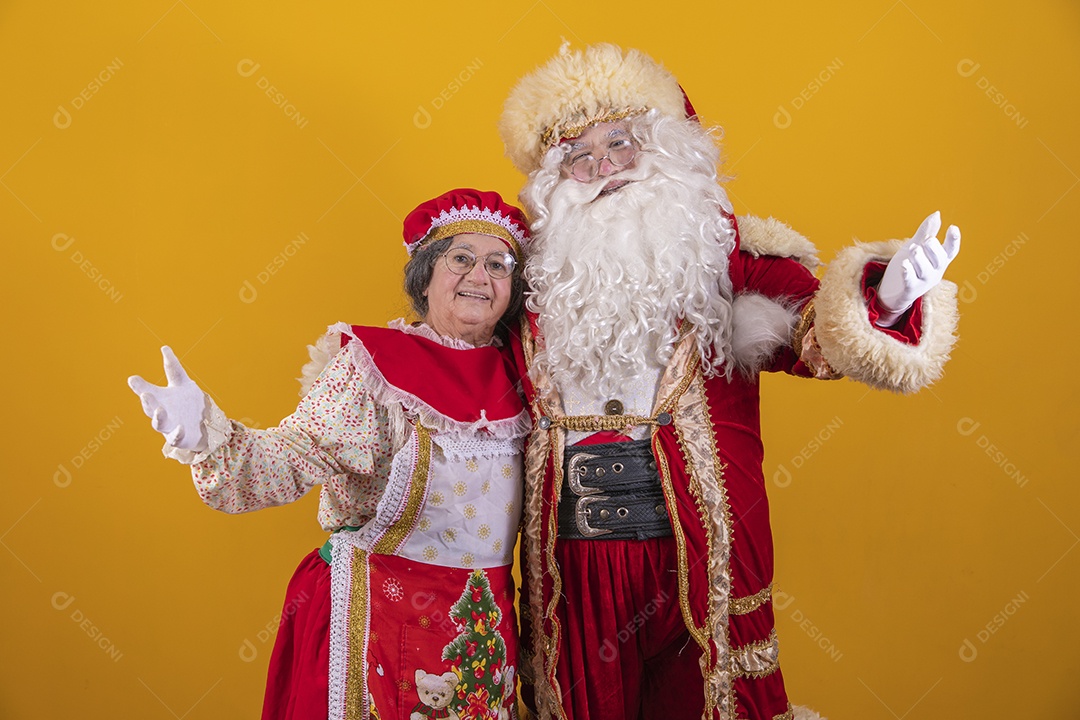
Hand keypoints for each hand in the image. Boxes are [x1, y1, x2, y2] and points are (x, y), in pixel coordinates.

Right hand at [128, 346, 208, 450]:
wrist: (204, 424)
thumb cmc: (188, 403)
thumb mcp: (182, 383)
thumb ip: (173, 367)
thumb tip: (164, 347)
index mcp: (159, 399)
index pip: (147, 390)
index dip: (139, 386)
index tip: (133, 379)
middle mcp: (161, 412)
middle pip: (150, 408)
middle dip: (147, 402)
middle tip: (145, 394)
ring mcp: (169, 426)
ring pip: (159, 424)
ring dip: (158, 417)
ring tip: (160, 410)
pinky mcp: (180, 437)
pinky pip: (176, 437)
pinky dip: (177, 433)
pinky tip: (180, 427)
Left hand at [876, 211, 960, 326]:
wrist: (892, 290)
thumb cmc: (908, 265)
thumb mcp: (916, 246)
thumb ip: (926, 232)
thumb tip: (937, 214)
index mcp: (938, 260)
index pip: (950, 250)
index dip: (954, 240)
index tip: (953, 227)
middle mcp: (935, 271)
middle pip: (939, 259)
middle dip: (934, 248)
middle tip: (927, 239)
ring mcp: (923, 282)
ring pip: (925, 269)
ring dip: (919, 258)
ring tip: (913, 248)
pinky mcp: (910, 290)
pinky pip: (911, 281)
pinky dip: (908, 272)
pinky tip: (904, 264)